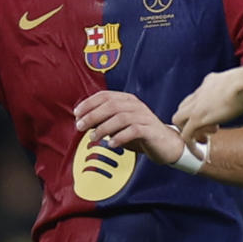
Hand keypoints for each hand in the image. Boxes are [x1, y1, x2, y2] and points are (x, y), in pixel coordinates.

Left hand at [73, 90, 191, 166]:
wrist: (166, 145)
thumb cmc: (139, 135)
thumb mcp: (118, 127)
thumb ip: (103, 121)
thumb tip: (82, 122)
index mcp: (127, 100)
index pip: (105, 96)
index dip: (88, 103)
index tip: (76, 114)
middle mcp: (135, 105)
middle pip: (111, 105)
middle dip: (92, 115)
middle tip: (80, 126)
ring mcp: (144, 117)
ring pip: (121, 117)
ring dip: (103, 128)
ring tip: (93, 137)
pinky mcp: (150, 130)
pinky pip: (134, 131)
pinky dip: (120, 137)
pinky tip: (111, 144)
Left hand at [172, 68, 242, 144]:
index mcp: (211, 81)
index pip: (198, 95)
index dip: (202, 107)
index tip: (215, 117)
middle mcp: (200, 92)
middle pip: (184, 107)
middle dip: (192, 119)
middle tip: (210, 129)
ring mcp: (196, 106)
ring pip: (179, 120)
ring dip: (190, 131)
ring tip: (205, 139)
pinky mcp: (197, 118)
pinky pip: (186, 135)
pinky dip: (190, 145)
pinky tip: (200, 154)